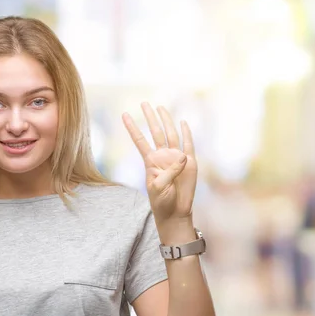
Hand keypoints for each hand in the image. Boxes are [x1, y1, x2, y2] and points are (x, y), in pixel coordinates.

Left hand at [122, 102, 197, 222]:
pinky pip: (189, 144)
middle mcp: (162, 156)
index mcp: (150, 162)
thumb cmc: (162, 201)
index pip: (139, 141)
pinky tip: (183, 122)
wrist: (175, 212)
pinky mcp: (190, 163)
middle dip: (150, 118)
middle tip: (145, 103)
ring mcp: (176, 158)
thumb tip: (183, 155)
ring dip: (166, 121)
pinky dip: (187, 133)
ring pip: (171, 134)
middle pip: (156, 132)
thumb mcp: (159, 187)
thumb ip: (169, 172)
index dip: (132, 128)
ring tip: (161, 107)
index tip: (124, 114)